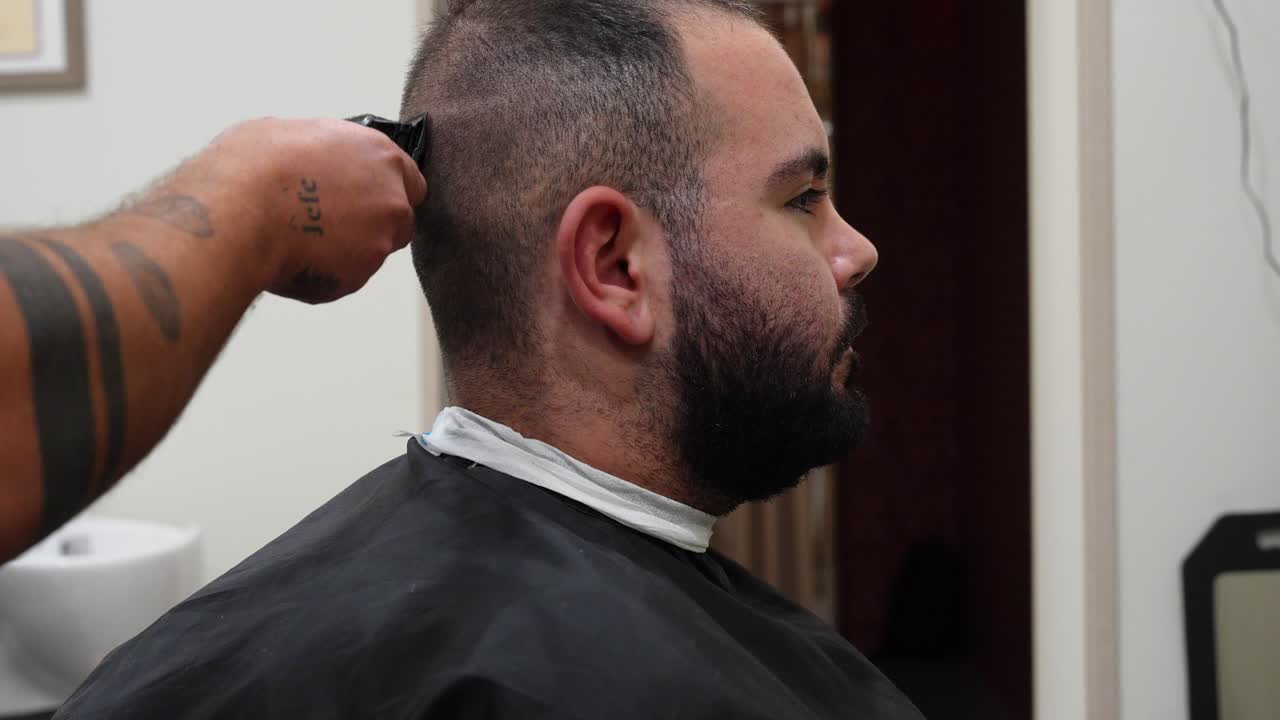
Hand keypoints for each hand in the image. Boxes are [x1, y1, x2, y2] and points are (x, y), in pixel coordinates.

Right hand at [173, 117, 428, 303]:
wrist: (238, 210)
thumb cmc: (254, 167)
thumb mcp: (288, 133)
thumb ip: (321, 152)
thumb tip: (309, 159)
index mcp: (379, 155)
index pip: (409, 181)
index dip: (385, 193)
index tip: (366, 201)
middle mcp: (391, 198)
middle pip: (397, 223)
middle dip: (370, 227)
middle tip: (327, 226)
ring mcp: (379, 239)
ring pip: (369, 253)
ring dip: (344, 251)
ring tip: (297, 239)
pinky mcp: (360, 275)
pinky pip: (344, 278)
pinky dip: (323, 274)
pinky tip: (291, 258)